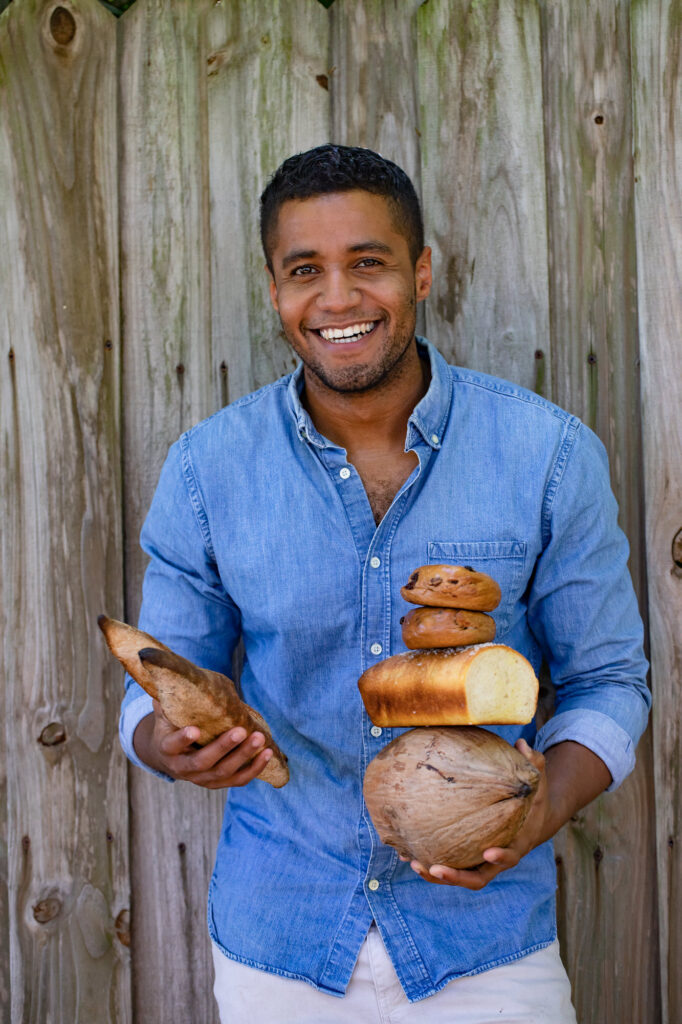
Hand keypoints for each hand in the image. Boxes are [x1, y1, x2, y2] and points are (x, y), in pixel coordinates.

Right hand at [133, 700, 272, 788]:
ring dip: (244, 756)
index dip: (183, 739)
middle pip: (203, 762)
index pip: (173, 745)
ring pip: (223, 772)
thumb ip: (171, 697)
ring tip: (260, 739)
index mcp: (167, 748)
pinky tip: (268, 754)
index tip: (195, 729)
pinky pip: (238, 780)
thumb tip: (175, 673)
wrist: (170, 756)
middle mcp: (183, 768)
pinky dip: (254, 769)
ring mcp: (201, 778)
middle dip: (224, 747)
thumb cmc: (171, 726)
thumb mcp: (166, 712)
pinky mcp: (217, 782)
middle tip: (241, 731)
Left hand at [405, 739, 549, 889]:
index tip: (488, 852)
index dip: (501, 857)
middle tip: (435, 868)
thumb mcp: (538, 782)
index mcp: (516, 844)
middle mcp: (496, 859)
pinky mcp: (467, 857)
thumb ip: (533, 764)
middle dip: (456, 877)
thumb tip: (521, 744)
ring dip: (436, 874)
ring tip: (413, 863)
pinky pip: (449, 863)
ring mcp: (480, 862)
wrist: (531, 820)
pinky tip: (406, 854)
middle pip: (477, 879)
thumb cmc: (533, 799)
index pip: (510, 857)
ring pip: (458, 876)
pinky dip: (429, 863)